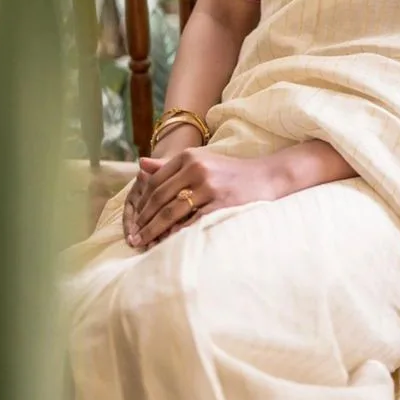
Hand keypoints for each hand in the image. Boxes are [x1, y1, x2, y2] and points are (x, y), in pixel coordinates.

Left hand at [126, 149, 284, 249]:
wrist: (266, 177)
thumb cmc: (230, 172)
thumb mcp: (202, 161)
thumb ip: (170, 166)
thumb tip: (140, 165)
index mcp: (190, 156)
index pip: (155, 182)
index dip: (141, 203)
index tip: (133, 220)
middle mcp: (197, 168)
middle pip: (159, 198)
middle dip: (143, 220)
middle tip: (132, 237)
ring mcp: (209, 186)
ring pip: (171, 212)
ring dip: (153, 230)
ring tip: (144, 243)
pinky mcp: (220, 204)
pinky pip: (190, 223)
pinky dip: (175, 234)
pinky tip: (167, 244)